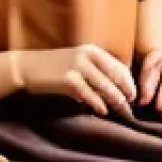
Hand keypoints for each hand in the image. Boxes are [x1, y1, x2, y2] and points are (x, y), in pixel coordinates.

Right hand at [16, 45, 136, 117]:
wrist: (27, 66)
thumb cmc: (55, 67)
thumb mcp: (78, 61)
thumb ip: (96, 70)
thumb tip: (118, 88)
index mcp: (92, 50)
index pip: (119, 66)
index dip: (129, 82)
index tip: (133, 95)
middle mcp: (87, 55)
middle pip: (115, 77)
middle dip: (126, 93)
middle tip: (131, 107)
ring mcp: (77, 67)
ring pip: (105, 87)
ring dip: (116, 101)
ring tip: (122, 111)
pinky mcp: (68, 80)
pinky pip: (89, 95)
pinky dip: (98, 104)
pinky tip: (102, 111)